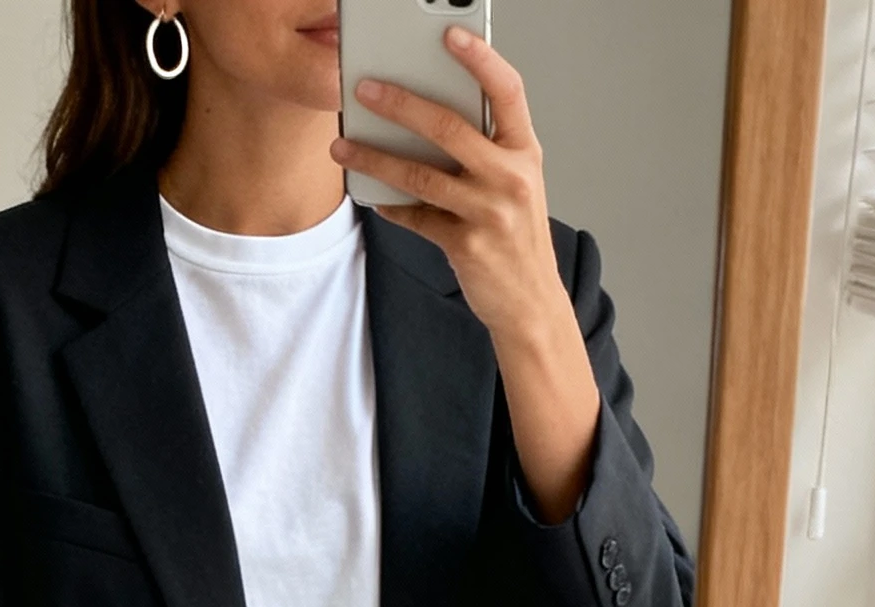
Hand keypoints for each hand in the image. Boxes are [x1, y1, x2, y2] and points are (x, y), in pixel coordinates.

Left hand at [331, 31, 599, 521]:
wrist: (530, 303)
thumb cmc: (517, 237)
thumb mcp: (514, 184)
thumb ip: (485, 150)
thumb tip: (424, 119)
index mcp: (525, 151)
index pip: (508, 91)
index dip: (480, 59)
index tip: (450, 36)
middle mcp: (511, 177)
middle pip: (450, 127)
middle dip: (401, 103)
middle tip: (364, 88)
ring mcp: (489, 212)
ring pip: (422, 173)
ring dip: (376, 157)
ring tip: (343, 147)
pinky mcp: (465, 245)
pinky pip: (416, 217)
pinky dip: (391, 206)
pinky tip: (372, 198)